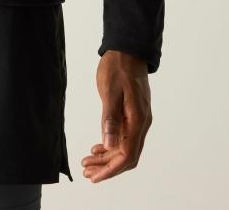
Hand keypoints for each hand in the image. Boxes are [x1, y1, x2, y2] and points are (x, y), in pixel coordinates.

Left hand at [81, 50, 151, 182]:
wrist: (128, 51)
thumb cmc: (117, 68)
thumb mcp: (110, 92)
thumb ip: (110, 119)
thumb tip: (109, 145)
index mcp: (137, 121)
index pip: (126, 155)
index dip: (110, 169)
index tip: (94, 176)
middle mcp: (141, 124)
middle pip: (127, 156)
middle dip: (107, 167)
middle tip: (87, 172)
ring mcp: (139, 119)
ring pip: (125, 147)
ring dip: (107, 158)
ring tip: (88, 162)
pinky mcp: (133, 114)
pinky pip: (124, 137)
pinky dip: (111, 145)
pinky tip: (98, 146)